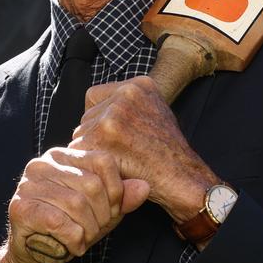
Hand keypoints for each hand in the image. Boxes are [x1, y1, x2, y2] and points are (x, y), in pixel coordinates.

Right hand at [0, 147, 150, 262]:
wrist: (35, 252)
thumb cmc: (69, 225)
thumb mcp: (102, 210)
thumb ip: (121, 198)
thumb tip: (144, 187)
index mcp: (64, 156)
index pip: (103, 160)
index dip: (115, 190)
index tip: (111, 210)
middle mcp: (43, 163)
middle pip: (92, 184)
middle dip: (101, 215)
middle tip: (95, 229)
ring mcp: (28, 184)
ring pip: (76, 204)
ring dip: (88, 230)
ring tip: (83, 238)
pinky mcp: (21, 207)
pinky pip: (59, 222)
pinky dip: (73, 239)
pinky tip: (71, 244)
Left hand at [70, 76, 217, 223]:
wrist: (183, 178)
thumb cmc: (169, 152)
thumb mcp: (156, 112)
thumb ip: (129, 105)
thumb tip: (98, 110)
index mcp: (139, 85)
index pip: (93, 96)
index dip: (98, 119)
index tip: (112, 136)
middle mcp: (126, 93)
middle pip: (86, 117)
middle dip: (95, 136)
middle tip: (119, 154)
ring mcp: (115, 113)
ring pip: (80, 134)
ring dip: (92, 151)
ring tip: (119, 161)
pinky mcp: (105, 134)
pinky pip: (79, 150)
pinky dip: (90, 165)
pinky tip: (111, 170)